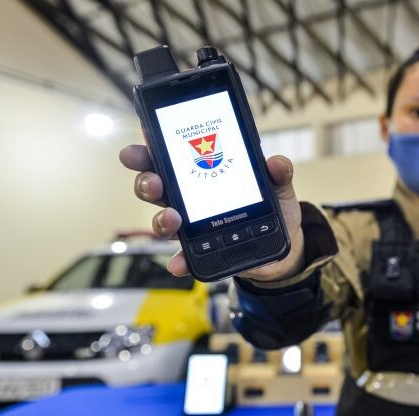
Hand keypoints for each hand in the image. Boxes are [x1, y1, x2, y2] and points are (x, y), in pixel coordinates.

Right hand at [119, 145, 304, 280]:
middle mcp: (189, 200)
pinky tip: (179, 263)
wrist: (280, 242)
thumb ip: (278, 172)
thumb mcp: (277, 186)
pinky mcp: (202, 252)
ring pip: (164, 221)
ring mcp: (192, 227)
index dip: (149, 152)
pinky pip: (185, 257)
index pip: (170, 159)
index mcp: (201, 175)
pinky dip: (179, 260)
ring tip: (172, 217)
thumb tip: (276, 163)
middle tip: (154, 181)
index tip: (138, 149)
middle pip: (157, 188)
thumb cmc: (270, 207)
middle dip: (147, 182)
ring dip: (161, 219)